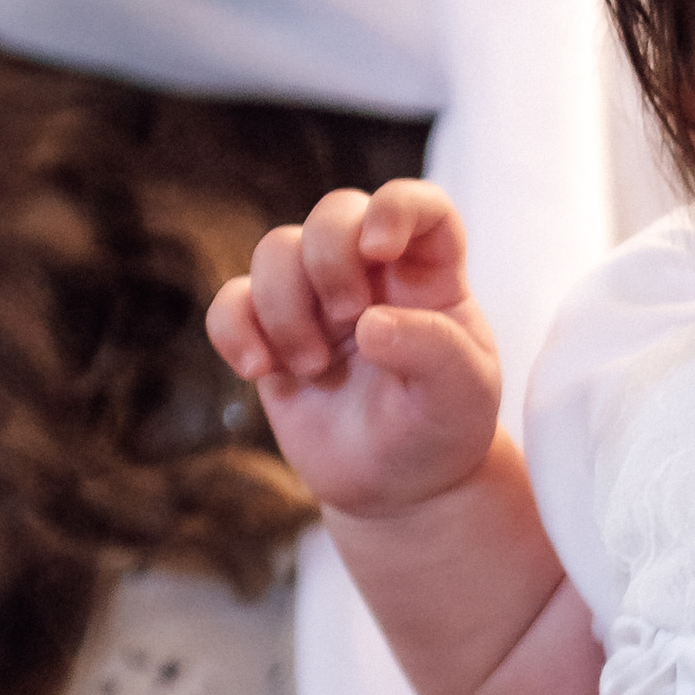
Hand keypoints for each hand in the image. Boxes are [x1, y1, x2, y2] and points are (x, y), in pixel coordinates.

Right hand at [207, 178, 500, 516]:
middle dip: (329, 258)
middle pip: (334, 212)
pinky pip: (231, 302)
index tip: (378, 247)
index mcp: (429, 276)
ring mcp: (317, 299)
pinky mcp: (272, 333)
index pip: (420, 206)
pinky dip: (234, 329)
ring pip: (275, 250)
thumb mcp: (462, 397)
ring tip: (312, 367)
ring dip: (285, 306)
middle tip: (347, 319)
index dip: (395, 206)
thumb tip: (370, 324)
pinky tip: (259, 370)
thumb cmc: (441, 431)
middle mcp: (371, 274)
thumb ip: (434, 351)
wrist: (399, 489)